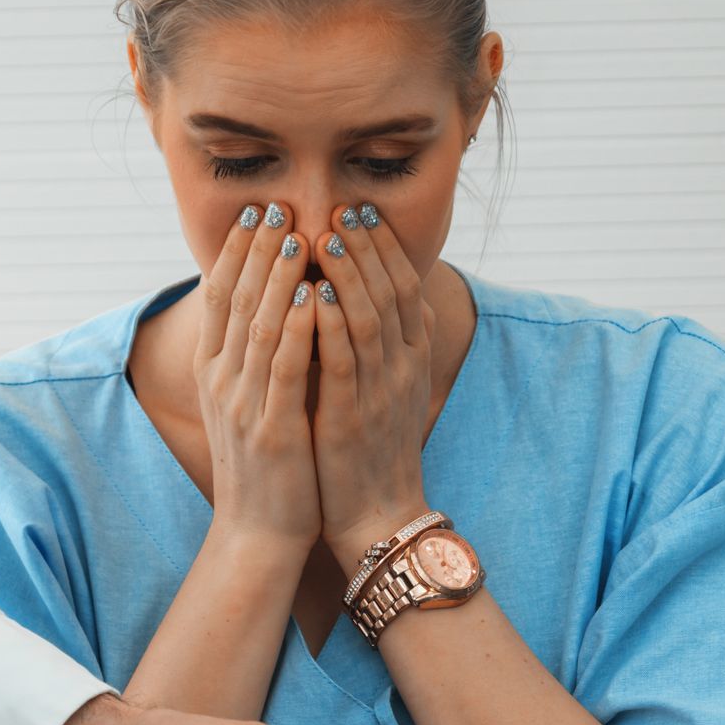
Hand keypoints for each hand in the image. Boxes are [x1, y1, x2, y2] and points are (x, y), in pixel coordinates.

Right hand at [194, 202, 320, 551]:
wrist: (258, 533)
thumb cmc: (265, 464)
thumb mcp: (249, 401)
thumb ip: (253, 353)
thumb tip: (271, 302)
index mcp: (213, 371)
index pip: (219, 296)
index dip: (235, 251)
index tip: (256, 212)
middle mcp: (220, 381)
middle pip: (235, 300)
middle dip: (256, 250)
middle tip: (276, 206)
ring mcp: (243, 405)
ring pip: (258, 326)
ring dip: (278, 277)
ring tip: (298, 235)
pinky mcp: (273, 429)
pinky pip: (284, 369)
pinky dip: (297, 329)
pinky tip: (313, 297)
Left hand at [309, 203, 437, 571]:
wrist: (376, 517)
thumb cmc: (369, 450)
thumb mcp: (381, 388)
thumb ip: (373, 343)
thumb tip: (352, 295)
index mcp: (410, 358)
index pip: (403, 287)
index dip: (383, 246)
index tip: (359, 210)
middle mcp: (401, 368)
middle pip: (390, 291)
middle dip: (366, 246)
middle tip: (342, 207)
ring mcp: (379, 392)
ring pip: (368, 318)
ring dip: (349, 274)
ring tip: (326, 236)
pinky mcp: (351, 418)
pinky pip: (343, 362)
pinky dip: (330, 324)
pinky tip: (313, 294)